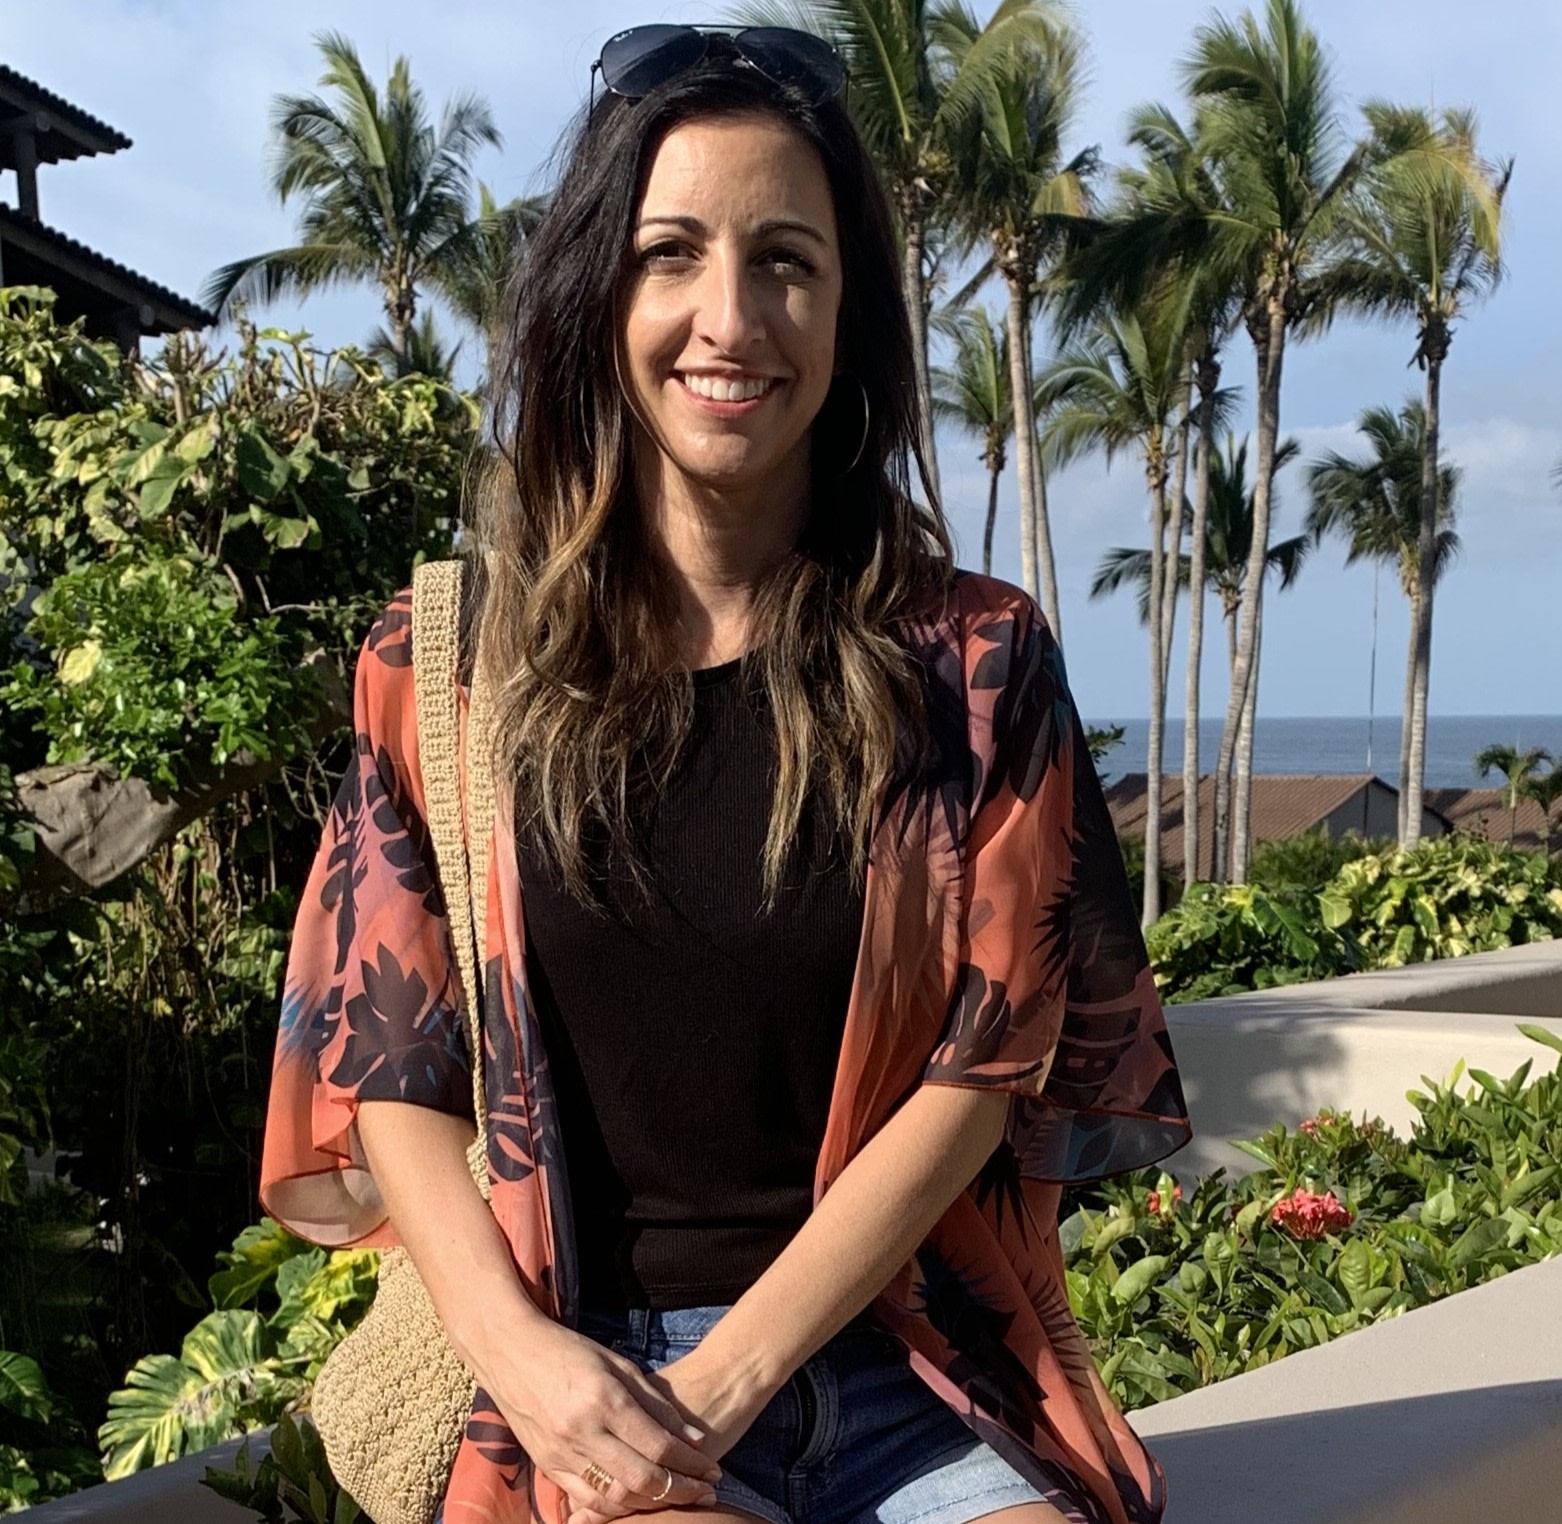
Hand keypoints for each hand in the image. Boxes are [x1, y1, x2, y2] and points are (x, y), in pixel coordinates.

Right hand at [565, 1341, 774, 1523]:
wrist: (511, 1351)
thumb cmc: (570, 1350)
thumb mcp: (619, 1364)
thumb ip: (657, 1404)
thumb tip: (694, 1439)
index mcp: (605, 1399)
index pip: (659, 1446)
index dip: (691, 1464)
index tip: (712, 1471)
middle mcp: (583, 1431)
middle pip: (641, 1479)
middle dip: (680, 1491)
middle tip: (706, 1493)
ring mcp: (561, 1452)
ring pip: (614, 1498)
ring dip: (651, 1505)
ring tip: (676, 1499)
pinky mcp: (546, 1466)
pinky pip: (585, 1499)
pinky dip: (614, 1507)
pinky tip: (637, 1502)